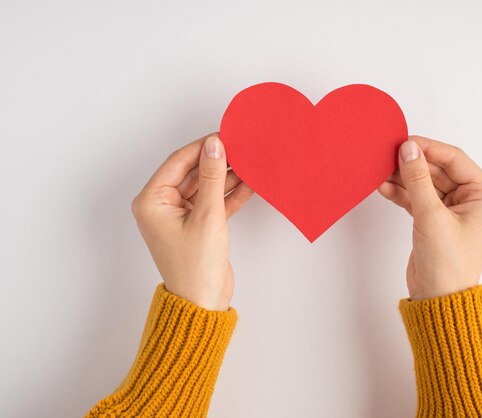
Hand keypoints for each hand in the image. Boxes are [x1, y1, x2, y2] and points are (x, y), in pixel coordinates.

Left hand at [131, 133, 253, 309]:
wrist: (203, 302)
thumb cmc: (196, 266)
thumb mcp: (208, 215)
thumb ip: (212, 177)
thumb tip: (215, 145)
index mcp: (152, 201)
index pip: (178, 162)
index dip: (202, 147)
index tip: (224, 135)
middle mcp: (162, 206)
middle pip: (192, 172)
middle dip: (217, 162)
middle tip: (240, 148)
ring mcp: (180, 216)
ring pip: (205, 186)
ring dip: (226, 177)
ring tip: (249, 164)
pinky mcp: (197, 225)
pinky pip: (213, 201)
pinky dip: (229, 195)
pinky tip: (249, 184)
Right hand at [378, 136, 481, 299]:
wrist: (438, 299)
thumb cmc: (447, 264)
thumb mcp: (431, 216)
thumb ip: (417, 180)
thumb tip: (408, 149)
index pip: (455, 160)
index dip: (428, 148)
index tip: (404, 142)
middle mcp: (471, 200)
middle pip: (438, 170)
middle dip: (413, 164)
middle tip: (387, 155)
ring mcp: (452, 210)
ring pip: (425, 183)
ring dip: (404, 178)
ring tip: (381, 171)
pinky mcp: (434, 220)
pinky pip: (417, 198)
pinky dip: (402, 193)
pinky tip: (384, 187)